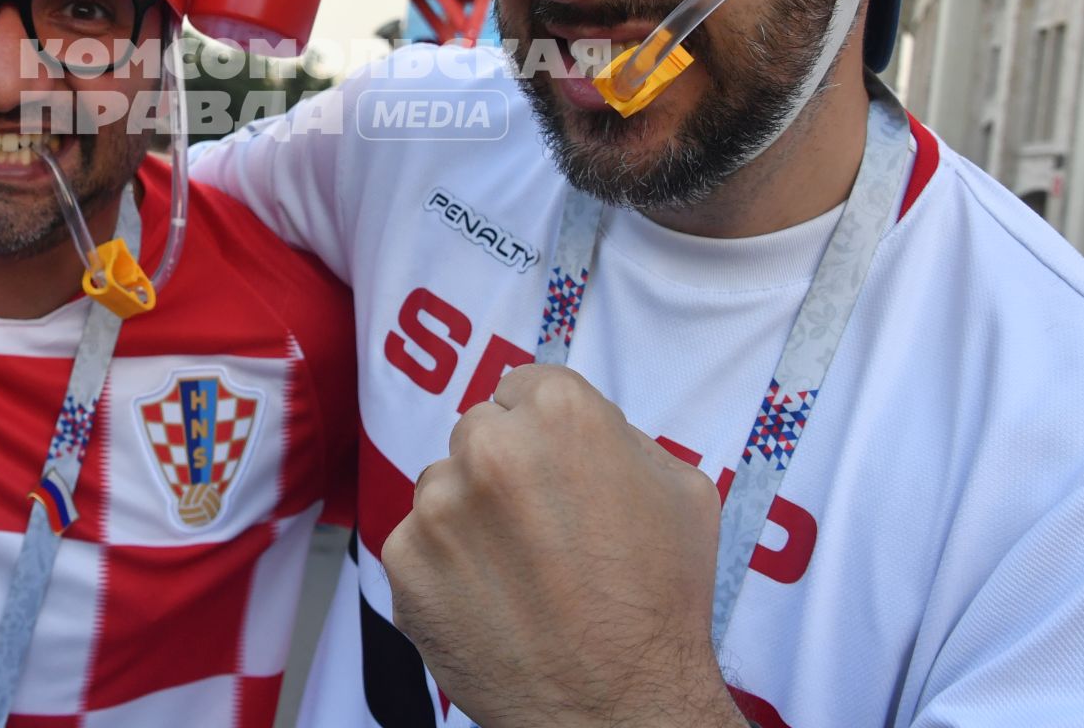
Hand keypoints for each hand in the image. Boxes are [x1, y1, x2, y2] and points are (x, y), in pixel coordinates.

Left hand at [380, 365, 738, 727]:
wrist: (621, 707)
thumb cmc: (661, 601)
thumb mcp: (680, 489)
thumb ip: (617, 435)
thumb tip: (575, 427)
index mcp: (560, 413)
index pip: (524, 386)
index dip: (543, 430)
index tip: (554, 469)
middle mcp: (489, 445)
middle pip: (479, 432)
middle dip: (503, 468)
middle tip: (540, 529)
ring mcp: (438, 504)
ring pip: (441, 486)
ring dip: (468, 516)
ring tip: (519, 573)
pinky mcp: (403, 560)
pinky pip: (416, 543)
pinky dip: (443, 568)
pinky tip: (489, 602)